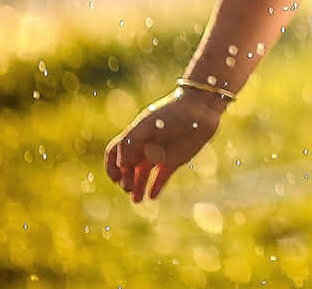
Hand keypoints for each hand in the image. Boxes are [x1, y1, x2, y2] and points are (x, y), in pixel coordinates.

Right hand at [104, 87, 226, 201]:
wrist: (199, 110)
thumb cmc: (171, 114)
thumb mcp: (145, 126)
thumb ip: (129, 144)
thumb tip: (123, 166)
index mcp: (135, 137)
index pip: (114, 155)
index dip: (112, 167)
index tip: (116, 177)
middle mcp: (145, 147)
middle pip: (127, 169)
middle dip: (125, 180)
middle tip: (129, 187)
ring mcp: (159, 155)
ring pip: (142, 176)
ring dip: (138, 188)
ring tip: (137, 200)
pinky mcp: (174, 161)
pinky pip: (161, 178)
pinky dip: (155, 188)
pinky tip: (152, 196)